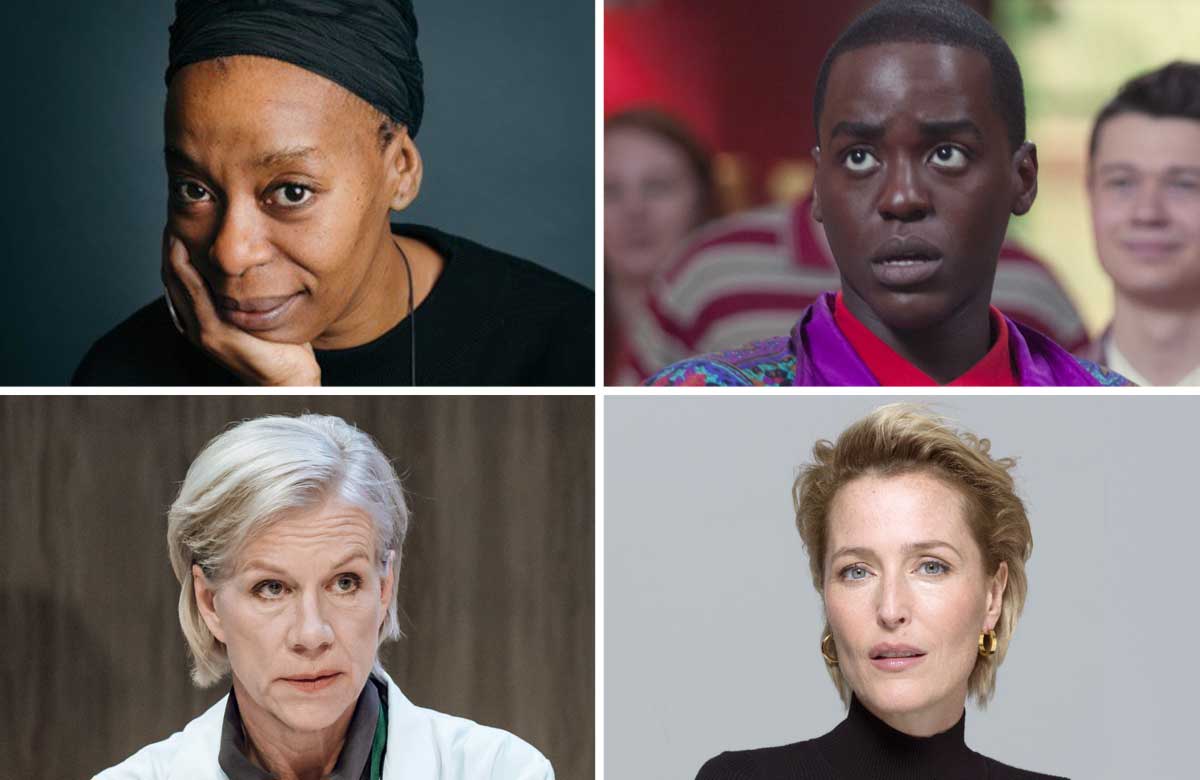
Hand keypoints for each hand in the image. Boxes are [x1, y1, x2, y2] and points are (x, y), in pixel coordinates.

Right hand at [161, 229, 321, 385]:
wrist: (290, 378)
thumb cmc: (281, 346)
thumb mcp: (258, 311)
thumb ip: (247, 291)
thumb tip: (253, 261)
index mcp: (202, 320)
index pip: (180, 279)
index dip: (176, 251)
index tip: (180, 224)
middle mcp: (195, 325)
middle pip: (173, 277)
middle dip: (170, 246)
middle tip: (174, 215)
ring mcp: (202, 330)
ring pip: (177, 282)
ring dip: (172, 252)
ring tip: (173, 224)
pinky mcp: (213, 333)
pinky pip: (193, 293)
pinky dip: (185, 268)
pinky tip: (184, 247)